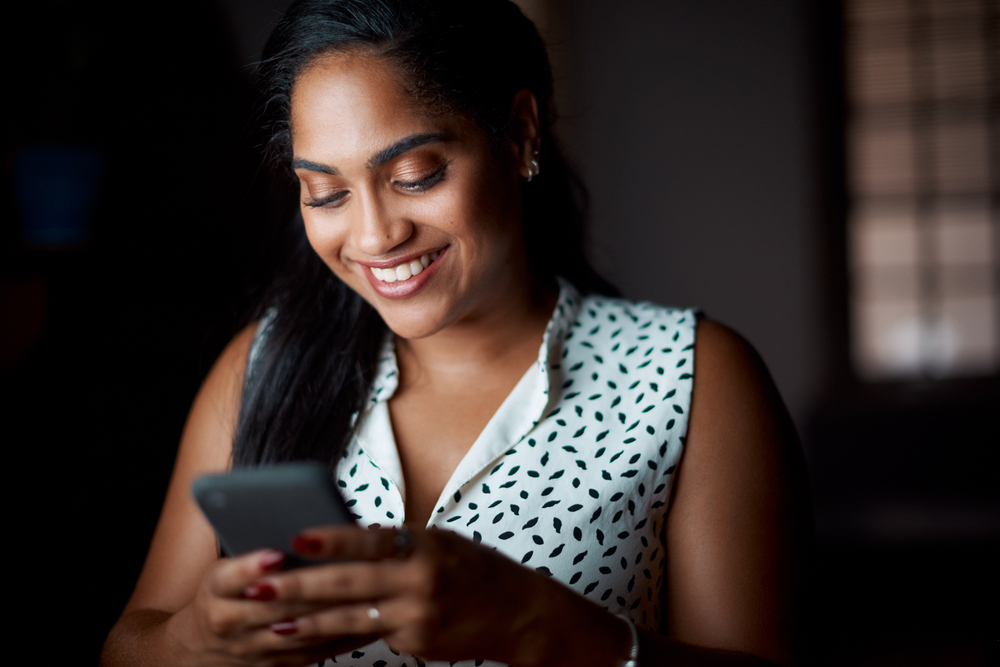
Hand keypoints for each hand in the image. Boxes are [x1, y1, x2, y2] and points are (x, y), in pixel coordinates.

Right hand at [167, 549, 378, 665]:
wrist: (198, 646)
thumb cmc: (221, 595)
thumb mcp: (222, 570)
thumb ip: (253, 554)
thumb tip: (298, 525)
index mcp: (215, 589)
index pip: (230, 576)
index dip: (253, 566)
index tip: (276, 553)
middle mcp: (229, 621)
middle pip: (275, 605)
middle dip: (313, 587)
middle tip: (347, 568)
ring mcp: (251, 647)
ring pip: (299, 630)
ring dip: (334, 612)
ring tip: (366, 591)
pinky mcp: (275, 664)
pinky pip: (313, 652)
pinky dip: (342, 636)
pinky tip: (367, 620)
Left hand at [248, 524, 589, 665]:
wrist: (518, 613)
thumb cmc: (474, 568)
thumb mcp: (439, 541)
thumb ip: (396, 544)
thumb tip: (344, 543)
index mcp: (424, 546)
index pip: (369, 541)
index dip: (330, 541)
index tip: (294, 537)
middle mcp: (420, 581)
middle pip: (349, 585)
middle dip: (299, 586)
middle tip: (260, 587)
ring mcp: (418, 618)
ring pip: (351, 620)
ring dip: (307, 621)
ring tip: (272, 621)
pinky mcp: (416, 643)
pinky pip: (373, 636)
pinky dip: (342, 634)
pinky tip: (314, 634)